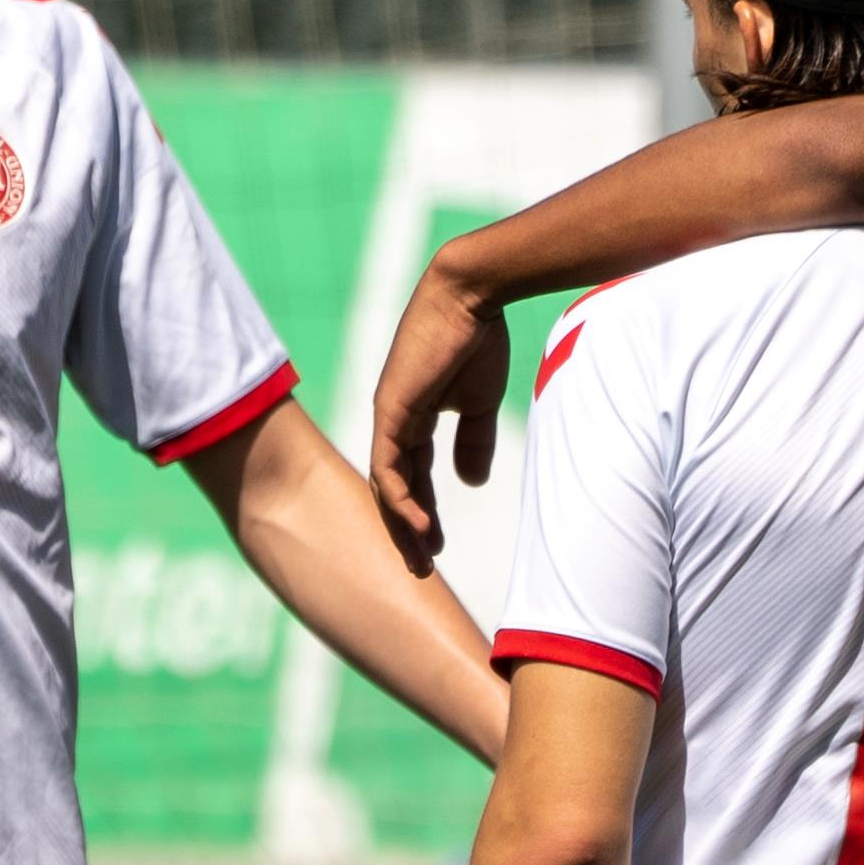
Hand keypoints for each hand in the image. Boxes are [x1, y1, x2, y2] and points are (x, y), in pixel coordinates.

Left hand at [368, 256, 514, 573]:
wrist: (469, 296)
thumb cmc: (475, 340)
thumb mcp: (477, 403)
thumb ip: (472, 441)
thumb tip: (470, 482)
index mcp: (411, 419)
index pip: (410, 477)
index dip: (421, 512)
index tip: (436, 546)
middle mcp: (392, 422)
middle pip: (393, 488)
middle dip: (406, 530)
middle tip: (421, 569)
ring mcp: (387, 418)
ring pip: (386, 486)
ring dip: (403, 525)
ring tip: (421, 560)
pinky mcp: (389, 412)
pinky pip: (388, 468)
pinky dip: (401, 501)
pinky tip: (419, 526)